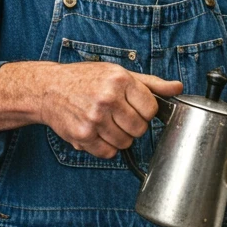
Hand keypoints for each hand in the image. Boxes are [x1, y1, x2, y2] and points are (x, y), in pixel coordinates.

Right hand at [40, 63, 182, 159]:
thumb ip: (151, 83)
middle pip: (140, 129)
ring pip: (125, 143)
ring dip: (120, 137)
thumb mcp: (119, 73)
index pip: (151, 109)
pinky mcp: (83, 136)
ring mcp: (94, 119)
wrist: (49, 88)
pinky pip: (108, 153)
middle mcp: (107, 99)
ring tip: (107, 123)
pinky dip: (106, 147)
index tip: (135, 107)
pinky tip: (97, 132)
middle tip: (120, 116)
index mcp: (120, 80)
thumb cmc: (85, 79)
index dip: (145, 111)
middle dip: (133, 125)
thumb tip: (177, 88)